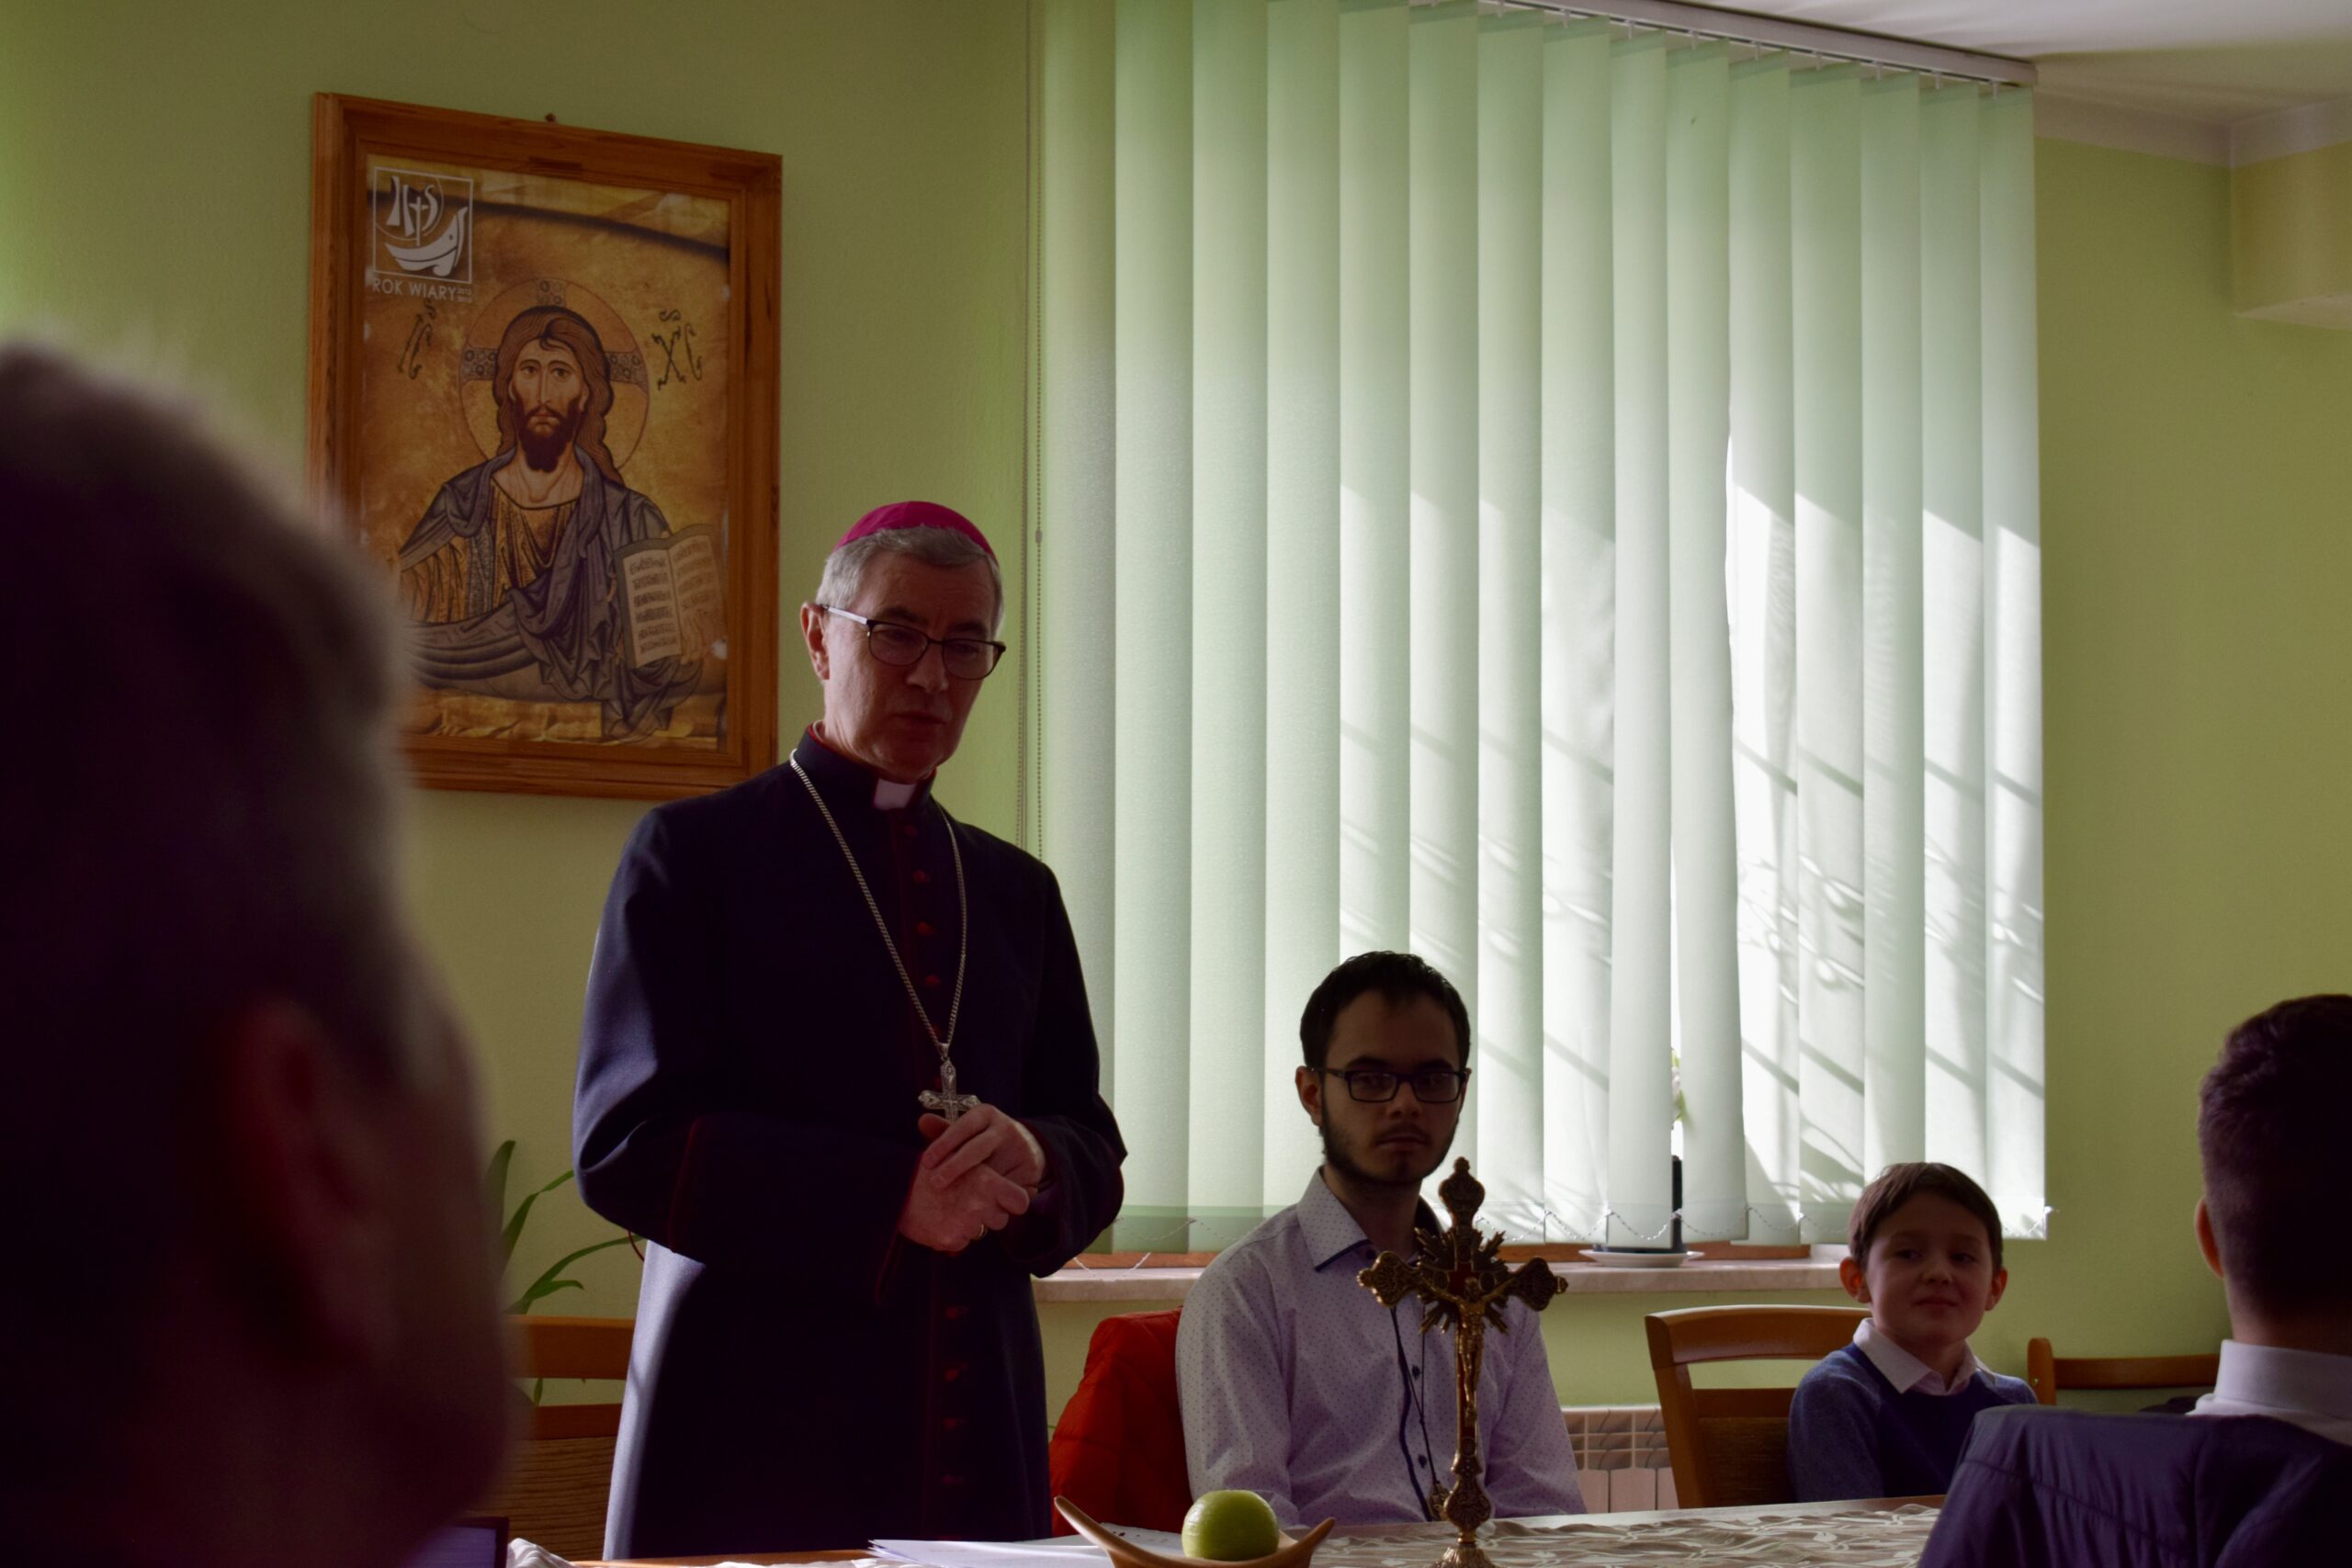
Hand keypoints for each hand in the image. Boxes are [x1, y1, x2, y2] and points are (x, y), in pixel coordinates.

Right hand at [898, 1157, 1030, 1254]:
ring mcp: (965, 1224)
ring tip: (950, 1209)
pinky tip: (939, 1220)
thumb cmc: (933, 1170)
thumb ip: (992, 1176)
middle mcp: (979, 1204)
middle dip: (989, 1215)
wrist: (897, 1186)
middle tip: (968, 1203)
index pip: (1020, 1202)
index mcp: (987, 1182)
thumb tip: (1026, 1191)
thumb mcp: (962, 1161)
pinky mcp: (950, 1239)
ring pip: (981, 1232)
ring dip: (970, 1225)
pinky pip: (962, 1243)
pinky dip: (953, 1236)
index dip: (1013, 1203)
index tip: (1005, 1201)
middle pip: (1001, 1220)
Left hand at [919, 1104, 1048, 1193]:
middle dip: (954, 1167)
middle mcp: (1005, 1128)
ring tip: (952, 1200)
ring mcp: (1020, 1148)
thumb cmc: (985, 1139)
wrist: (1028, 1146)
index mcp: (986, 1114)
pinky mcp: (1030, 1168)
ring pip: (992, 1171)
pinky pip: (1007, 1187)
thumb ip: (945, 1130)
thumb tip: (922, 1121)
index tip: (926, 1162)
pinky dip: (992, 1198)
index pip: (962, 1127)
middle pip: (977, 1149)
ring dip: (972, 1188)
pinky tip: (977, 1206)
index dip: (943, 1144)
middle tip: (935, 1183)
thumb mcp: (968, 1131)